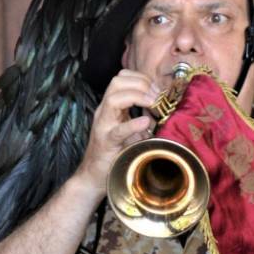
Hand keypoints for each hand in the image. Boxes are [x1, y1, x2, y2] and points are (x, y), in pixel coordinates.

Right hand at [75, 70, 160, 194]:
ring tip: (153, 104)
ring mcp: (103, 126)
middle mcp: (104, 111)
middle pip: (117, 81)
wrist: (94, 176)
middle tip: (157, 96)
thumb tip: (160, 111)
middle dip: (141, 83)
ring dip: (137, 96)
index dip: (141, 78)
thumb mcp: (128, 130)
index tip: (157, 89)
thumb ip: (140, 118)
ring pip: (114, 99)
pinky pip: (118, 130)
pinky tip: (145, 122)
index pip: (122, 78)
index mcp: (110, 107)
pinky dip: (133, 124)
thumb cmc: (113, 154)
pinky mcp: (106, 143)